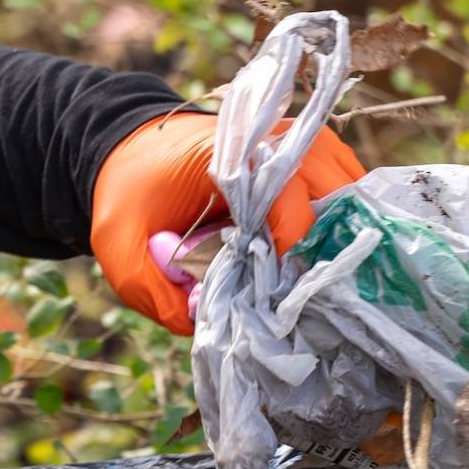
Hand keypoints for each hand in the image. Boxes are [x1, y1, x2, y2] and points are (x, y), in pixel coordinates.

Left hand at [90, 111, 365, 334]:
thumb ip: (153, 290)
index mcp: (234, 155)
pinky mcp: (308, 162)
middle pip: (337, 193)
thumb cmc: (128, 193)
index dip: (295, 247)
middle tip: (310, 296)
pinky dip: (338, 229)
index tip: (283, 292)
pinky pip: (343, 194)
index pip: (291, 196)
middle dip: (329, 249)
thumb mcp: (119, 245)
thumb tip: (204, 326)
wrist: (132, 150)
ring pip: (349, 194)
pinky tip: (320, 265)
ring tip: (318, 285)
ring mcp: (300, 147)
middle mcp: (279, 142)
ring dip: (340, 240)